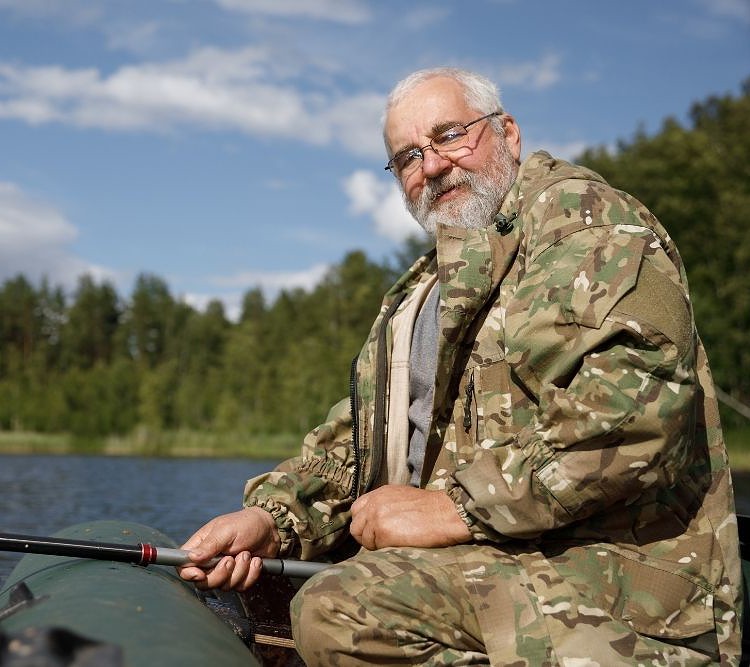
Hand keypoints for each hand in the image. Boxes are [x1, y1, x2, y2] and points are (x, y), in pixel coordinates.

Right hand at [177, 507, 279, 590]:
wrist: (271, 528)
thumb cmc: (246, 524)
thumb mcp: (226, 530)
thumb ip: (210, 545)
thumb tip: (192, 558)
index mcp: (201, 547)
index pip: (183, 567)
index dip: (188, 574)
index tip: (200, 574)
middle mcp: (210, 561)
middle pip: (203, 583)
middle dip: (220, 574)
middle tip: (231, 559)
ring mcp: (225, 571)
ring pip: (224, 586)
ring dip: (239, 570)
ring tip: (246, 553)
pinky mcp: (240, 576)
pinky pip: (241, 586)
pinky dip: (251, 574)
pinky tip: (255, 560)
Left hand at [350, 485, 470, 549]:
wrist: (445, 514)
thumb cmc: (431, 509)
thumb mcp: (403, 498)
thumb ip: (385, 506)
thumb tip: (375, 522)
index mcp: (380, 493)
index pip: (357, 510)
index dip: (364, 524)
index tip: (374, 532)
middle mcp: (374, 502)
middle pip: (356, 526)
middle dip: (366, 536)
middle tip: (383, 542)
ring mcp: (376, 516)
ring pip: (364, 540)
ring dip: (376, 545)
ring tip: (395, 543)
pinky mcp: (382, 530)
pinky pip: (375, 547)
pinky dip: (384, 550)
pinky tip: (399, 545)